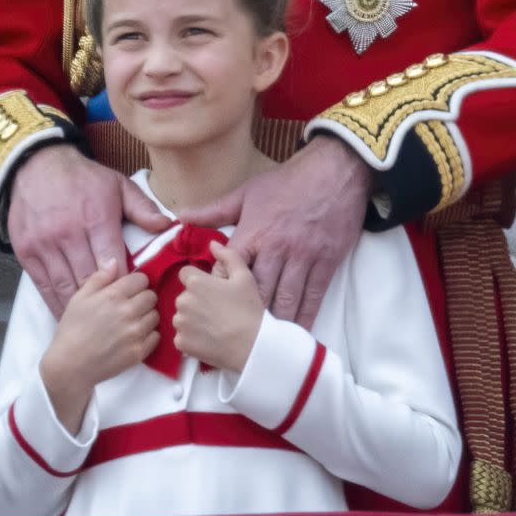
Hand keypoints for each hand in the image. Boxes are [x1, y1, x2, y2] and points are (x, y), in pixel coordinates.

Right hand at [8, 144, 171, 317]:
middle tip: (115, 318)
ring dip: (79, 308)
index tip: (131, 297)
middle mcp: (68, 234)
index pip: (113, 262)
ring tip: (93, 326)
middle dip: (103, 302)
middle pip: (89, 279)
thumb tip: (166, 226)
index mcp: (95, 219)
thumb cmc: (83, 178)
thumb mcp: (118, 185)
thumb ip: (142, 208)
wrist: (36, 165)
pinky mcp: (27, 252)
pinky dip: (55, 302)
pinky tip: (66, 314)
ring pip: (65, 286)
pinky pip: (43, 285)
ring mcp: (45, 245)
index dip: (123, 283)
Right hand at [40, 261, 158, 432]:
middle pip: (152, 296)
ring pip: (155, 315)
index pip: (142, 279)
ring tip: (132, 322)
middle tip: (130, 307)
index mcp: (114, 295)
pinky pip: (156, 336)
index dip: (136, 284)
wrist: (69, 366)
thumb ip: (99, 277)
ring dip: (146, 317)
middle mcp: (128, 312)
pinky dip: (148, 335)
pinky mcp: (139, 352)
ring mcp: (135, 333)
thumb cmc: (72, 329)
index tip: (129, 291)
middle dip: (143, 298)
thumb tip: (115, 262)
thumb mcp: (79, 298)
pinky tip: (134, 337)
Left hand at [174, 242, 263, 371]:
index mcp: (195, 282)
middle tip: (217, 310)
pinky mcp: (180, 343)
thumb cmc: (249, 309)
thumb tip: (211, 243)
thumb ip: (227, 255)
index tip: (212, 291)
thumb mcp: (244, 276)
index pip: (185, 274)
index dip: (199, 280)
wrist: (252, 346)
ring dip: (192, 319)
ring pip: (182, 317)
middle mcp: (182, 301)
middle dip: (196, 300)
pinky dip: (191, 338)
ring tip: (214, 326)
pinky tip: (209, 339)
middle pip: (184, 296)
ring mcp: (180, 324)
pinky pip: (182, 336)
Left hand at [179, 134, 370, 327]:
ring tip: (263, 343)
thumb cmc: (287, 181)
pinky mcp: (326, 262)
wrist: (334, 172)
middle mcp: (277, 248)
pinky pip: (313, 296)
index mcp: (254, 232)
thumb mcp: (247, 192)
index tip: (212, 309)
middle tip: (236, 337)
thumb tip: (181, 218)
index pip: (230, 269)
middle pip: (257, 291)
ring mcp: (303, 257)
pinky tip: (296, 332)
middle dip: (246, 316)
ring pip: (286, 299)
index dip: (220, 291)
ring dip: (274, 323)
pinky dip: (304, 317)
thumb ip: (215, 210)